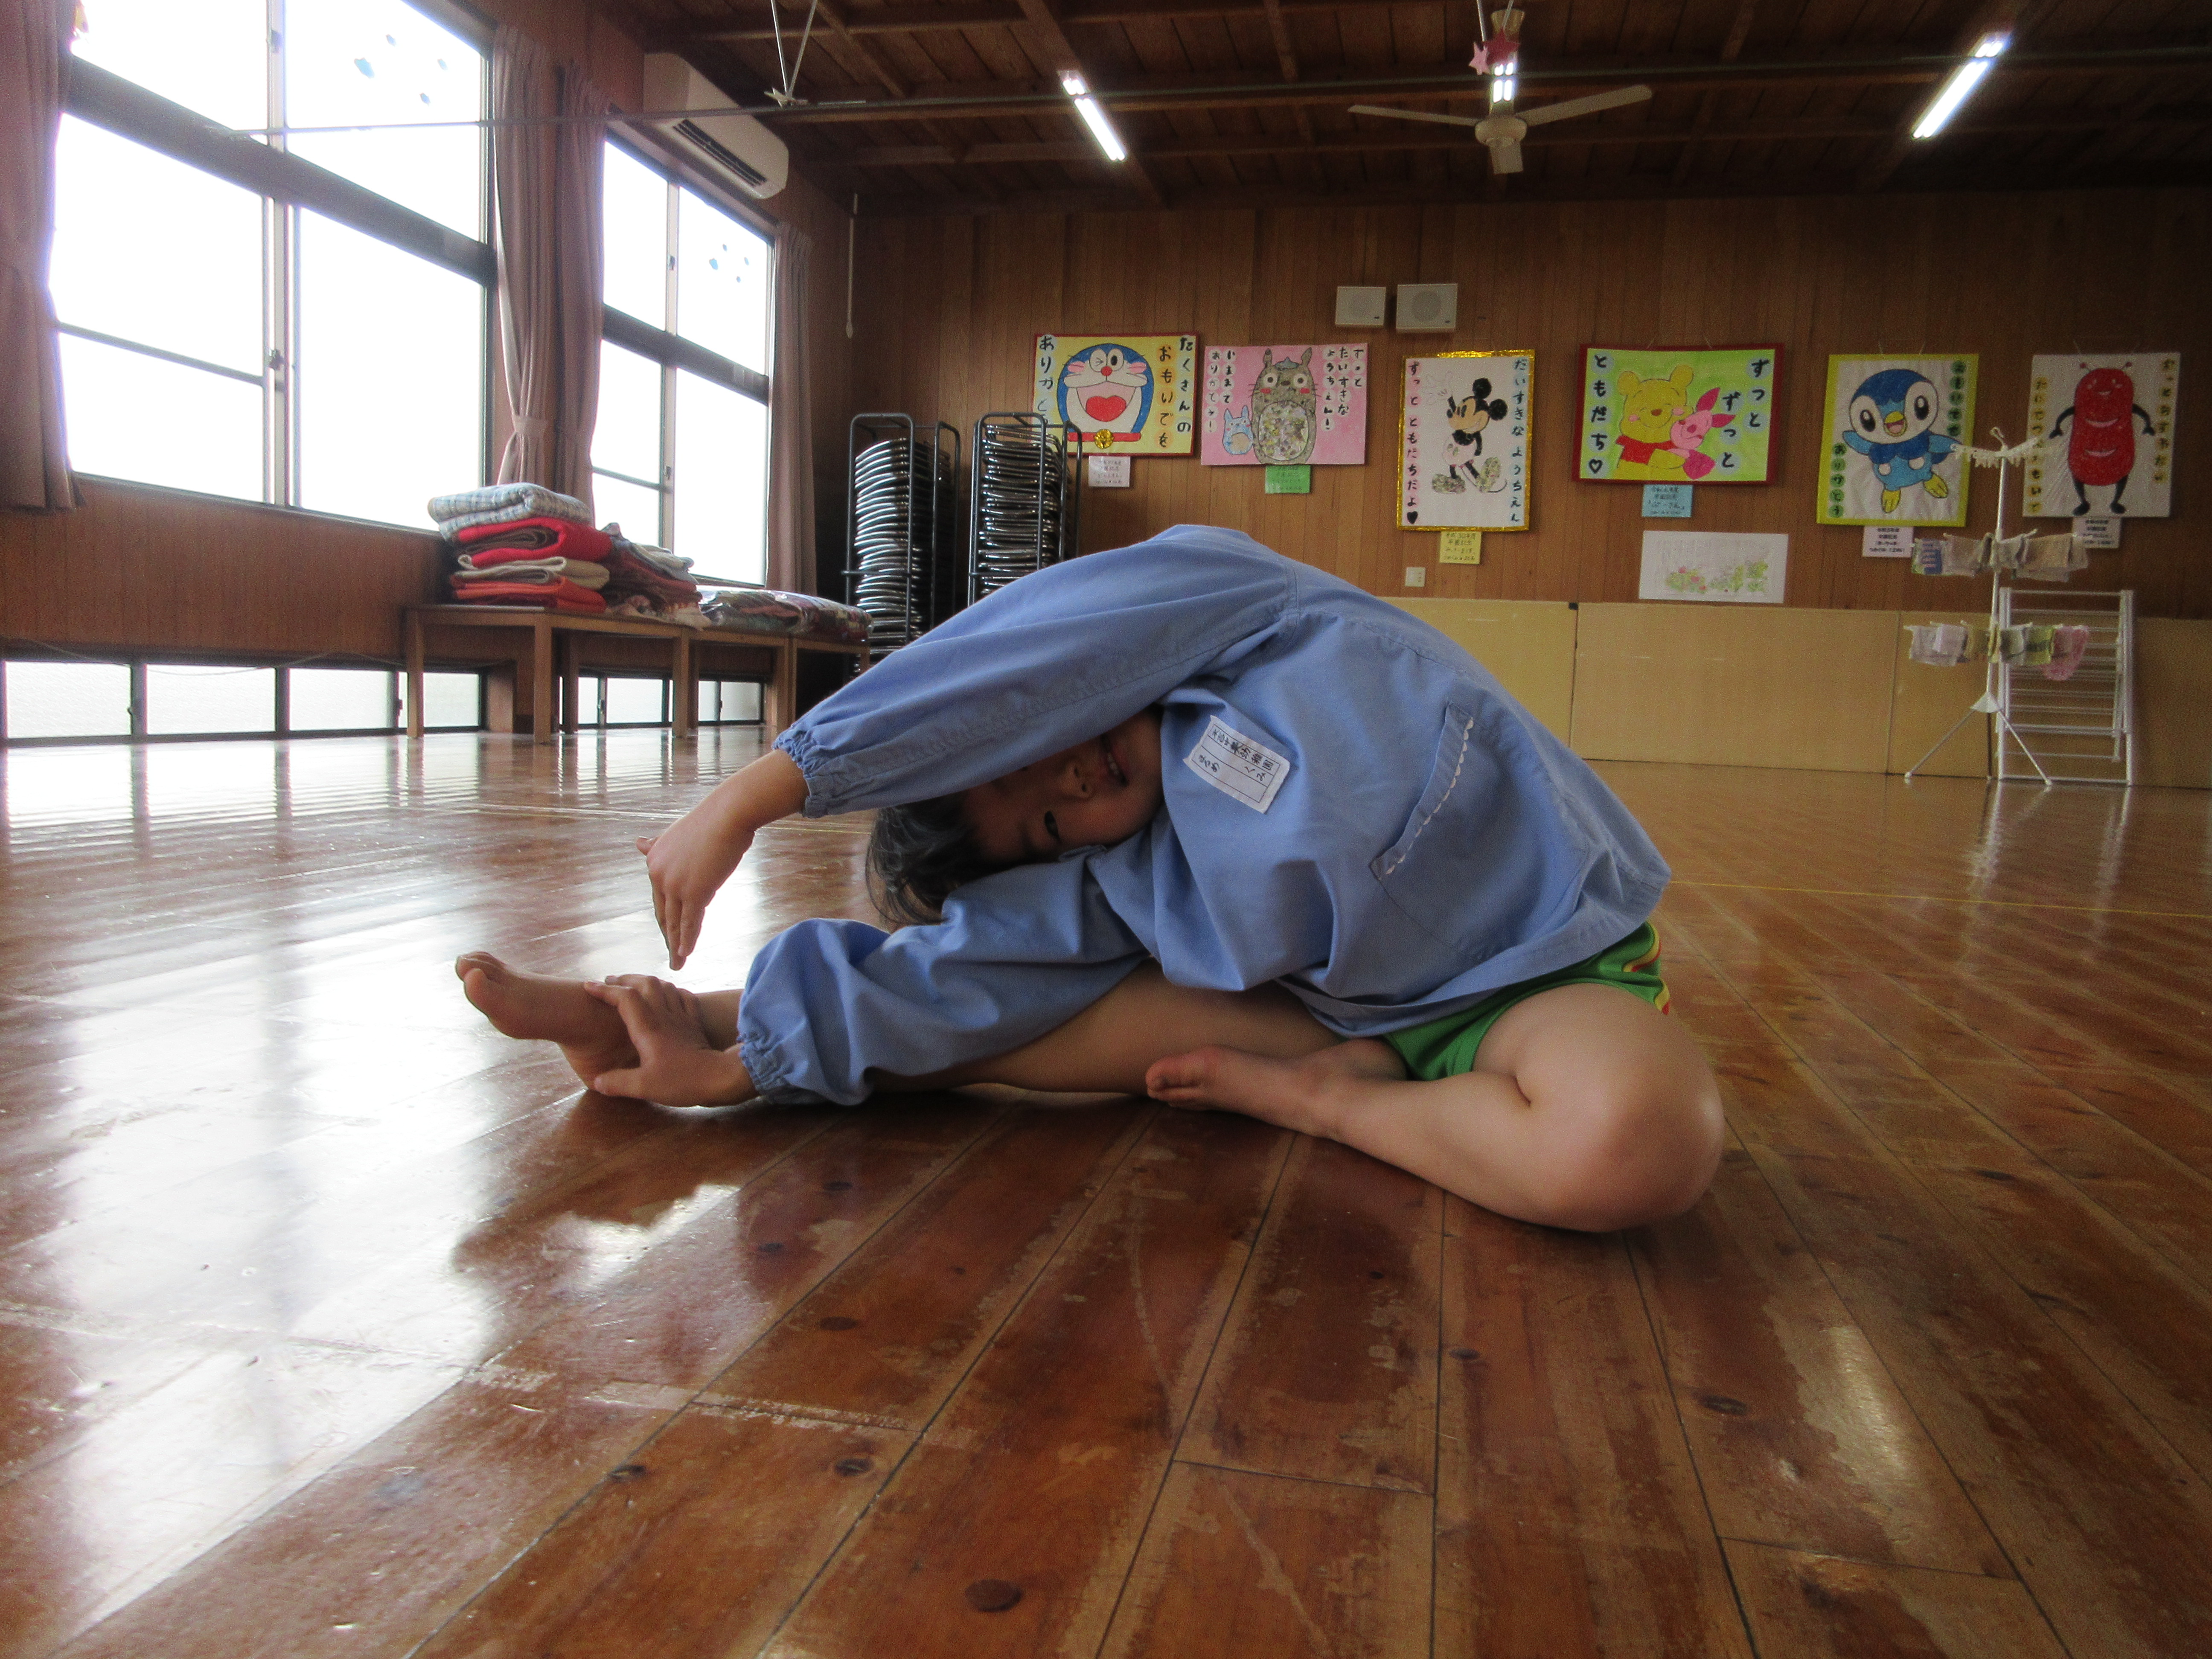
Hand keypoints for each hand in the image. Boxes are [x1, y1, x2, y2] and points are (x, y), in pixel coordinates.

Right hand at [582, 976, 753, 1105]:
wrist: (720, 1078)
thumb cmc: (682, 1081)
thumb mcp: (644, 1087)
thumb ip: (618, 1082)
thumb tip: (597, 1081)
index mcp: (648, 1028)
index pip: (625, 998)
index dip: (605, 990)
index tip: (589, 985)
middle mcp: (665, 1016)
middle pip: (645, 983)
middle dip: (625, 979)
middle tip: (610, 981)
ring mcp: (682, 1018)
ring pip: (665, 986)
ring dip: (647, 981)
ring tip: (635, 985)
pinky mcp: (695, 1024)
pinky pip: (685, 998)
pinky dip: (673, 991)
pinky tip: (669, 995)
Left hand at [639, 749, 806, 968]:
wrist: (728, 814)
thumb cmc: (711, 822)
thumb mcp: (676, 835)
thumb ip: (657, 846)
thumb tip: (638, 843)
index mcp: (654, 861)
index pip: (660, 899)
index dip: (666, 920)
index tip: (669, 936)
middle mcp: (658, 874)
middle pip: (664, 914)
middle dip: (668, 939)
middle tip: (670, 957)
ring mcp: (675, 884)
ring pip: (675, 922)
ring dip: (676, 946)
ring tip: (677, 964)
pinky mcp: (695, 891)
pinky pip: (690, 921)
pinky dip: (687, 940)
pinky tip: (686, 954)